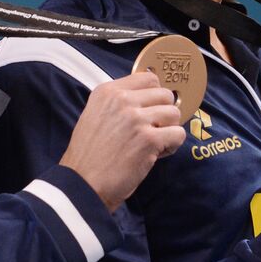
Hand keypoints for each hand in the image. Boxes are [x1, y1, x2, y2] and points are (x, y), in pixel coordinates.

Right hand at [60, 71, 186, 210]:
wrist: (82, 183)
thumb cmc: (90, 155)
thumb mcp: (95, 115)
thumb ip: (119, 103)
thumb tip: (150, 98)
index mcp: (107, 91)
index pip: (149, 78)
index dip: (155, 96)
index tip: (150, 111)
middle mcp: (122, 100)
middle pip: (165, 95)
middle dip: (163, 113)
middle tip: (152, 131)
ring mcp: (136, 118)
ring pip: (174, 113)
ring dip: (169, 129)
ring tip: (154, 144)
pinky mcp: (149, 139)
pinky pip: (178, 133)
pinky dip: (172, 145)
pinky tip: (157, 154)